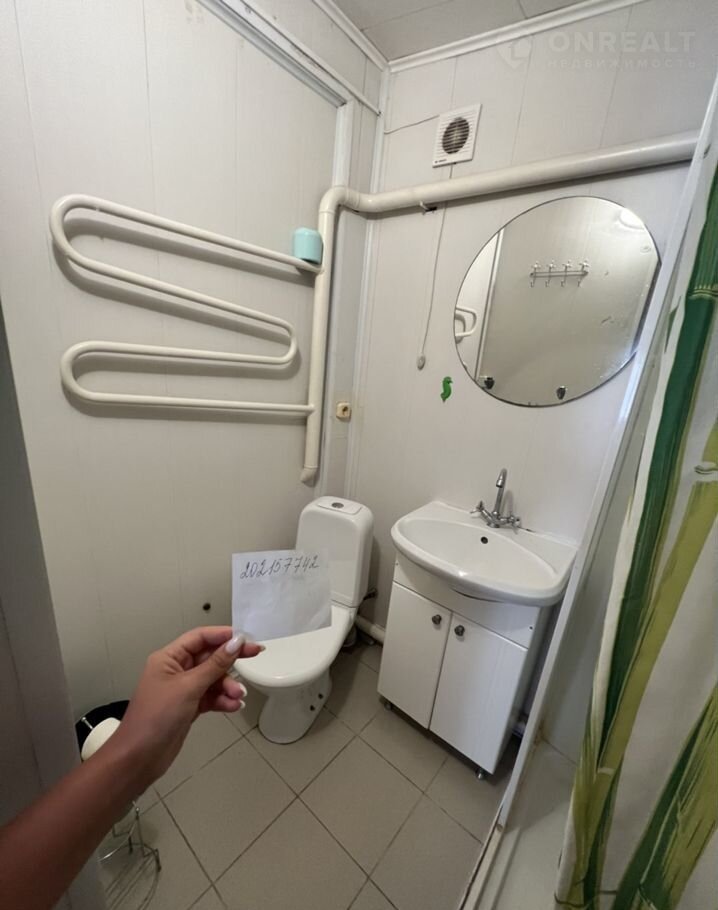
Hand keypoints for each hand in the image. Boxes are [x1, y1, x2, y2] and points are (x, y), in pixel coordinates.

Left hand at [109, 627, 261, 792]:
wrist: (139, 758)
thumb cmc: (158, 716)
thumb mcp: (189, 687)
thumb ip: (215, 664)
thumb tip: (237, 642)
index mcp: (169, 658)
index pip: (200, 638)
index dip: (223, 635)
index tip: (247, 639)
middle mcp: (176, 670)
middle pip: (209, 657)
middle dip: (230, 662)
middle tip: (256, 656)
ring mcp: (182, 690)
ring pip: (212, 679)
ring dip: (227, 686)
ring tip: (239, 696)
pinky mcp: (188, 707)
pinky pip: (210, 697)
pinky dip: (222, 700)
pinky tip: (233, 706)